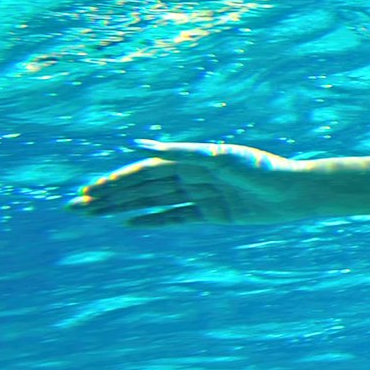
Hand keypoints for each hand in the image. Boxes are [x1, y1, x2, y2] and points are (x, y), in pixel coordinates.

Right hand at [75, 140, 309, 224]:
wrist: (293, 191)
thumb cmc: (259, 167)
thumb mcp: (218, 157)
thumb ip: (178, 152)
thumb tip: (137, 145)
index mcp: (187, 159)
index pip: (142, 173)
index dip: (115, 183)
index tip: (90, 193)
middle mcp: (189, 175)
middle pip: (141, 188)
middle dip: (109, 197)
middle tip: (77, 208)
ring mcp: (199, 195)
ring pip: (153, 203)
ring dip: (123, 208)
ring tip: (94, 214)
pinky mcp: (212, 214)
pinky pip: (175, 218)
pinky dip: (153, 221)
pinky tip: (129, 224)